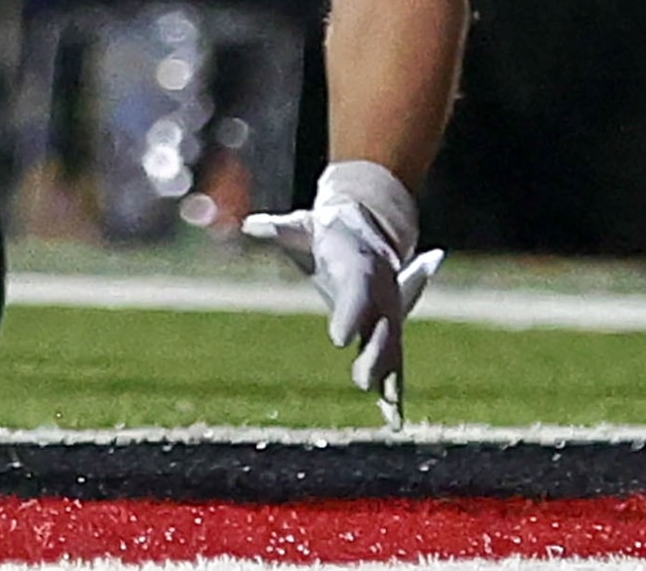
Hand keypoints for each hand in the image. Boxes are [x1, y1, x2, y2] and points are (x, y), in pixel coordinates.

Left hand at [243, 197, 444, 426]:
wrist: (365, 234)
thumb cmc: (326, 234)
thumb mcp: (303, 228)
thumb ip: (279, 230)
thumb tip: (249, 224)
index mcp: (361, 267)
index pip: (357, 294)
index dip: (350, 315)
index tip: (339, 340)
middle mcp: (383, 294)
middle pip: (382, 329)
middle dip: (376, 356)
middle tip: (363, 382)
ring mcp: (390, 315)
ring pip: (393, 351)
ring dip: (390, 380)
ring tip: (390, 413)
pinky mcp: (389, 332)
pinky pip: (395, 362)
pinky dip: (396, 391)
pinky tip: (394, 421)